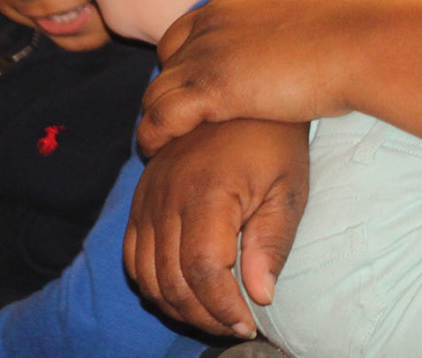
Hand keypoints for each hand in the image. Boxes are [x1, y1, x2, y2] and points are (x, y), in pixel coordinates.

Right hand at [125, 119, 309, 337]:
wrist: (240, 95)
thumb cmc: (275, 141)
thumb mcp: (288, 189)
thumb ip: (271, 243)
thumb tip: (260, 296)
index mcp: (207, 193)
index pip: (202, 271)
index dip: (223, 306)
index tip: (250, 323)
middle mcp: (166, 197)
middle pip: (171, 280)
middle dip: (203, 315)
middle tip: (235, 326)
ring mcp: (147, 198)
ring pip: (147, 275)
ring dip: (178, 305)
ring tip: (215, 315)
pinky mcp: (140, 199)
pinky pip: (134, 256)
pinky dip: (154, 284)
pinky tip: (186, 292)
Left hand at [139, 0, 364, 154]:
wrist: (358, 45)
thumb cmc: (351, 29)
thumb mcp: (311, 5)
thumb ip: (288, 13)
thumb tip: (299, 17)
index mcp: (235, 4)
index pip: (185, 32)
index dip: (188, 60)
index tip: (201, 84)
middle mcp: (212, 23)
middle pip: (167, 60)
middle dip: (172, 87)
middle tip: (186, 118)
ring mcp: (207, 55)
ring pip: (156, 91)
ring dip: (157, 117)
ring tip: (163, 143)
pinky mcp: (210, 89)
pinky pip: (159, 118)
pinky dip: (155, 136)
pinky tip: (162, 151)